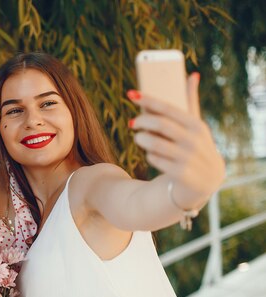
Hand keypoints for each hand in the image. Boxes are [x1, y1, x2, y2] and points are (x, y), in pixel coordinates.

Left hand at [129, 73, 224, 207]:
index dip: (148, 100)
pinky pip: (154, 159)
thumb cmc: (195, 146)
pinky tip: (152, 155)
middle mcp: (194, 140)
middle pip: (159, 124)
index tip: (131, 94)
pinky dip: (150, 155)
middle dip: (141, 121)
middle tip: (132, 122)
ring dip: (142, 139)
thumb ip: (191, 102)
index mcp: (196, 125)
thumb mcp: (195, 126)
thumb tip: (192, 74)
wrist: (205, 181)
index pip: (168, 108)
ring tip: (139, 138)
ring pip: (154, 143)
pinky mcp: (180, 174)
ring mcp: (188, 158)